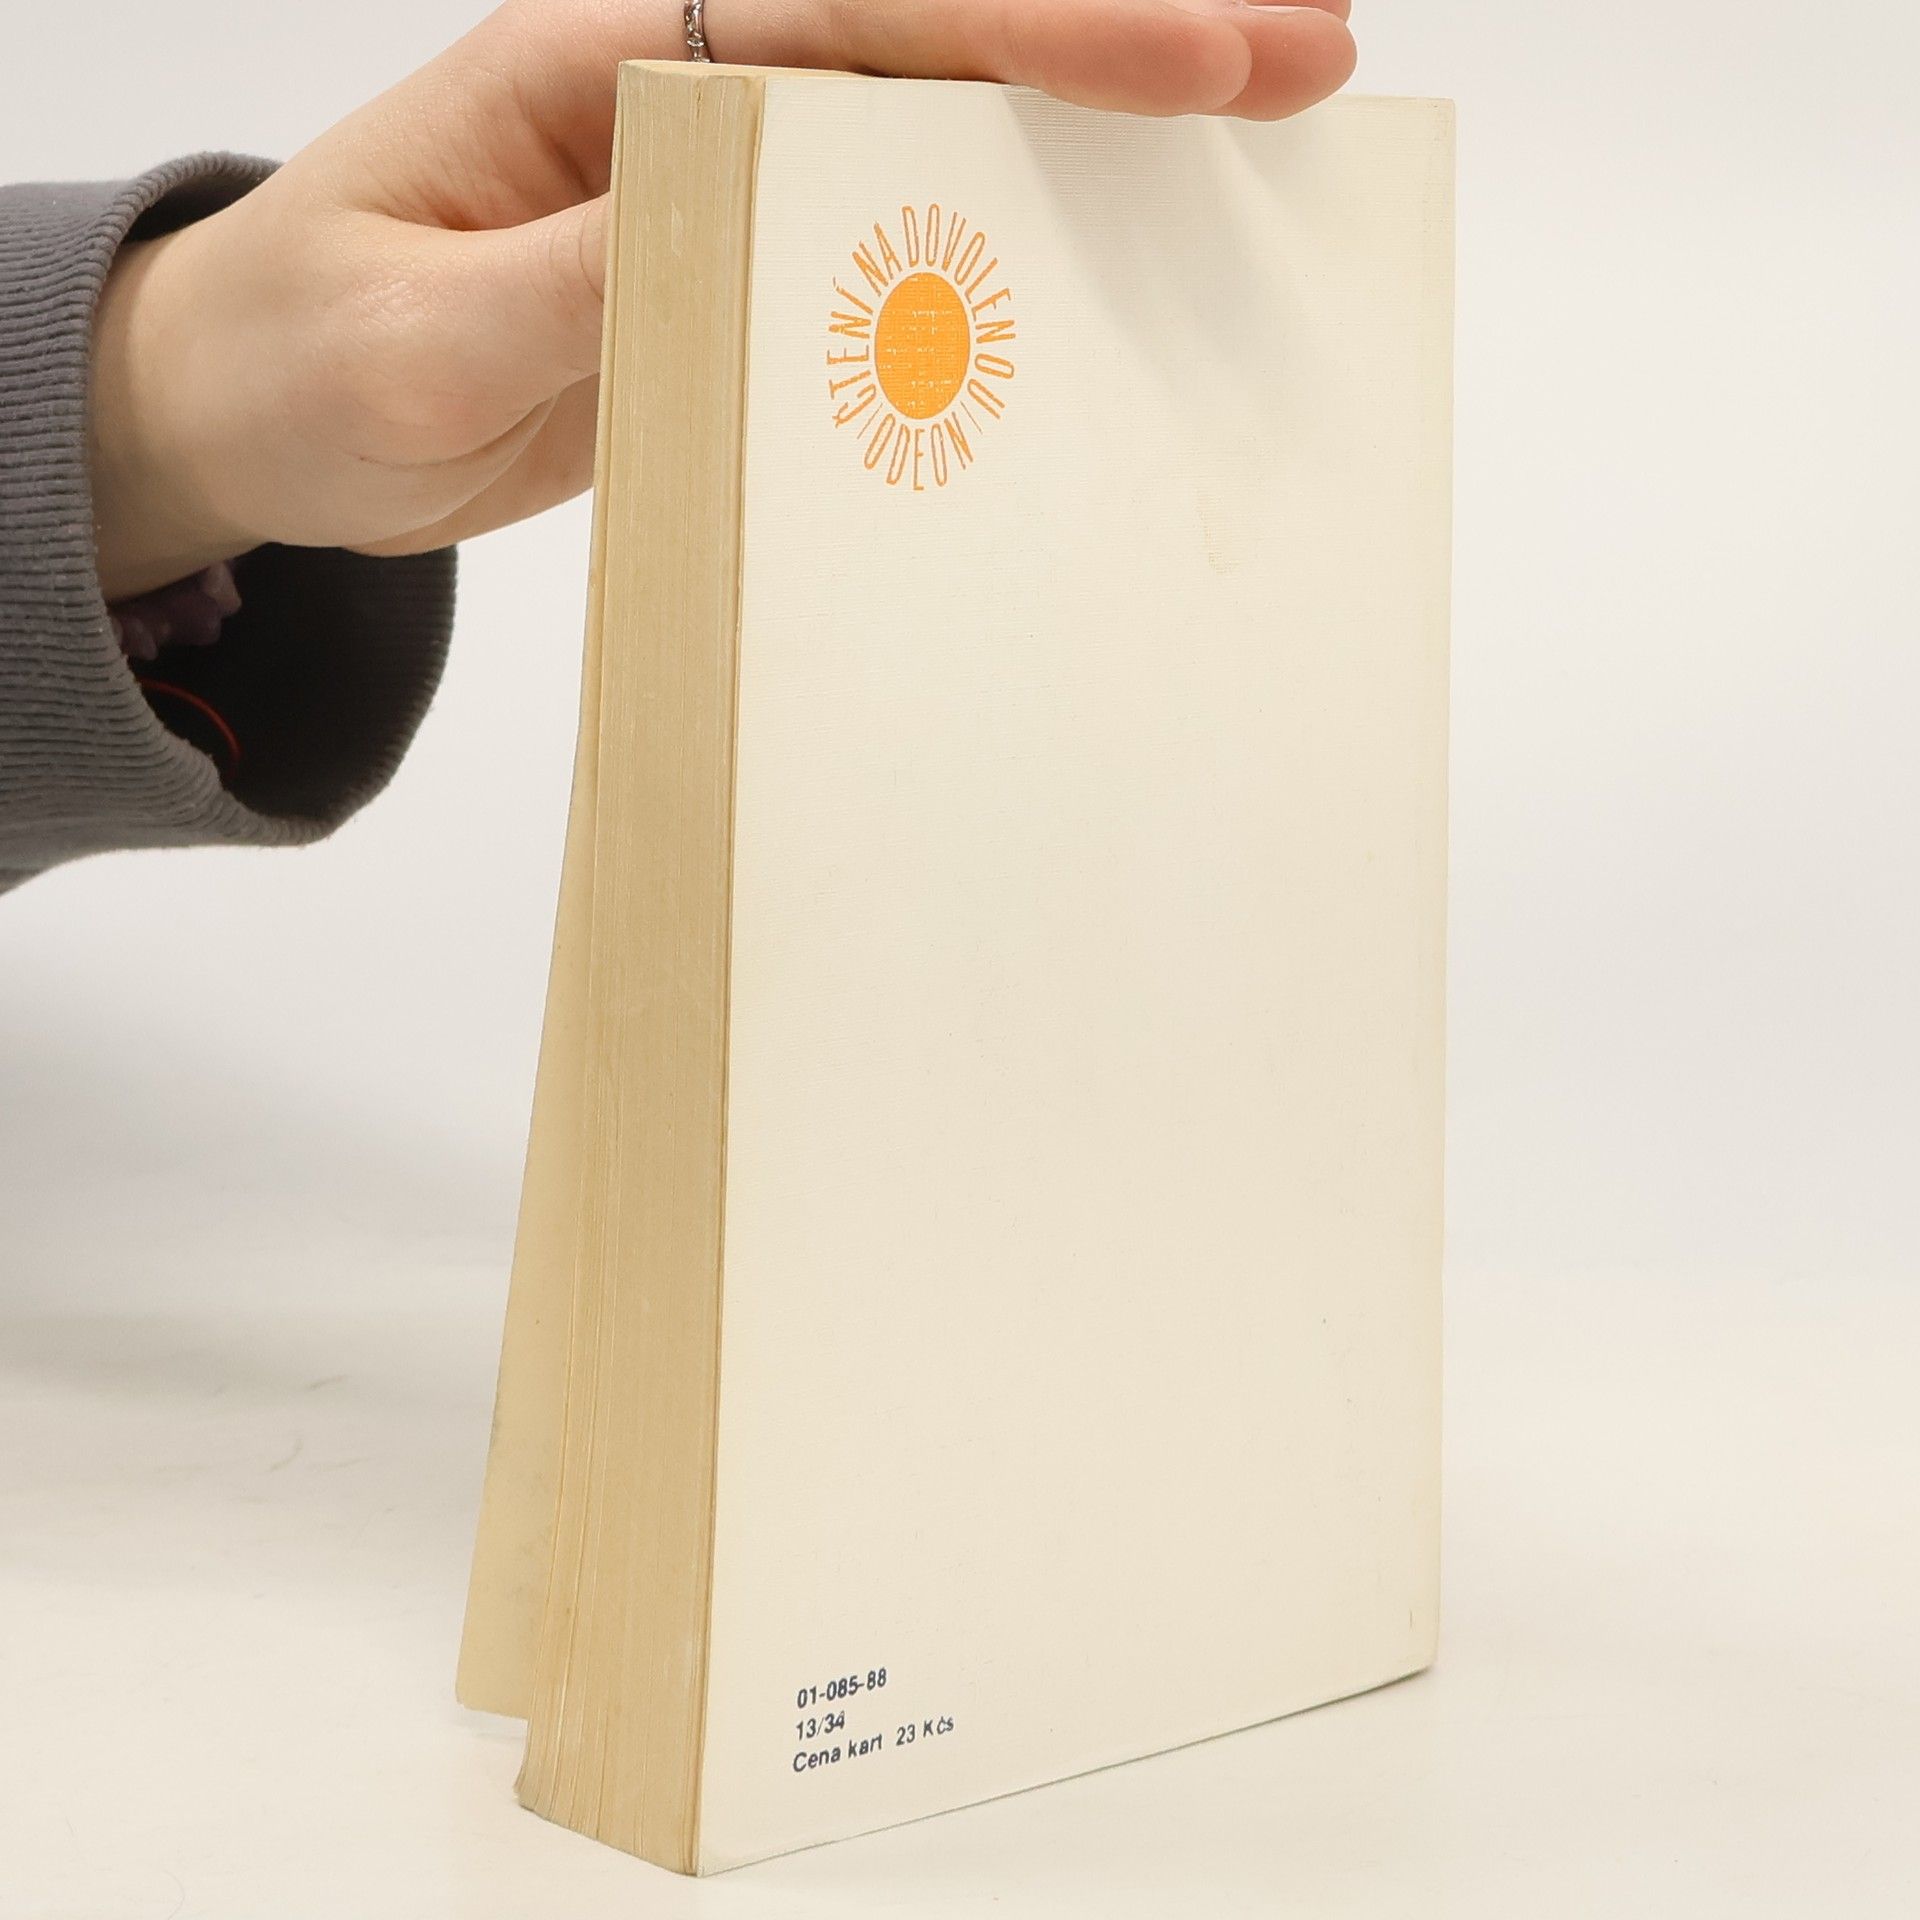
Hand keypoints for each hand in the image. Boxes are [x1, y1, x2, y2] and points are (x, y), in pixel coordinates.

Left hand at [89, 0, 1357, 599]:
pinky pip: (895, 257)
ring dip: (1096, 145)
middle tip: (1306, 60)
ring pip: (940, 138)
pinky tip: (1105, 273)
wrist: (259, 415)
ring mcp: (726, 193)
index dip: (1040, 32)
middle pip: (939, 46)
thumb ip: (585, 274)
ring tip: (1255, 151)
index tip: (1198, 58)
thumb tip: (752, 230)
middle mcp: (689, 103)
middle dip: (1124, 49)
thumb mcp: (423, 334)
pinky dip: (1007, 257)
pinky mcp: (736, 282)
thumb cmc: (307, 356)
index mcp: (613, 68)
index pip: (861, 20)